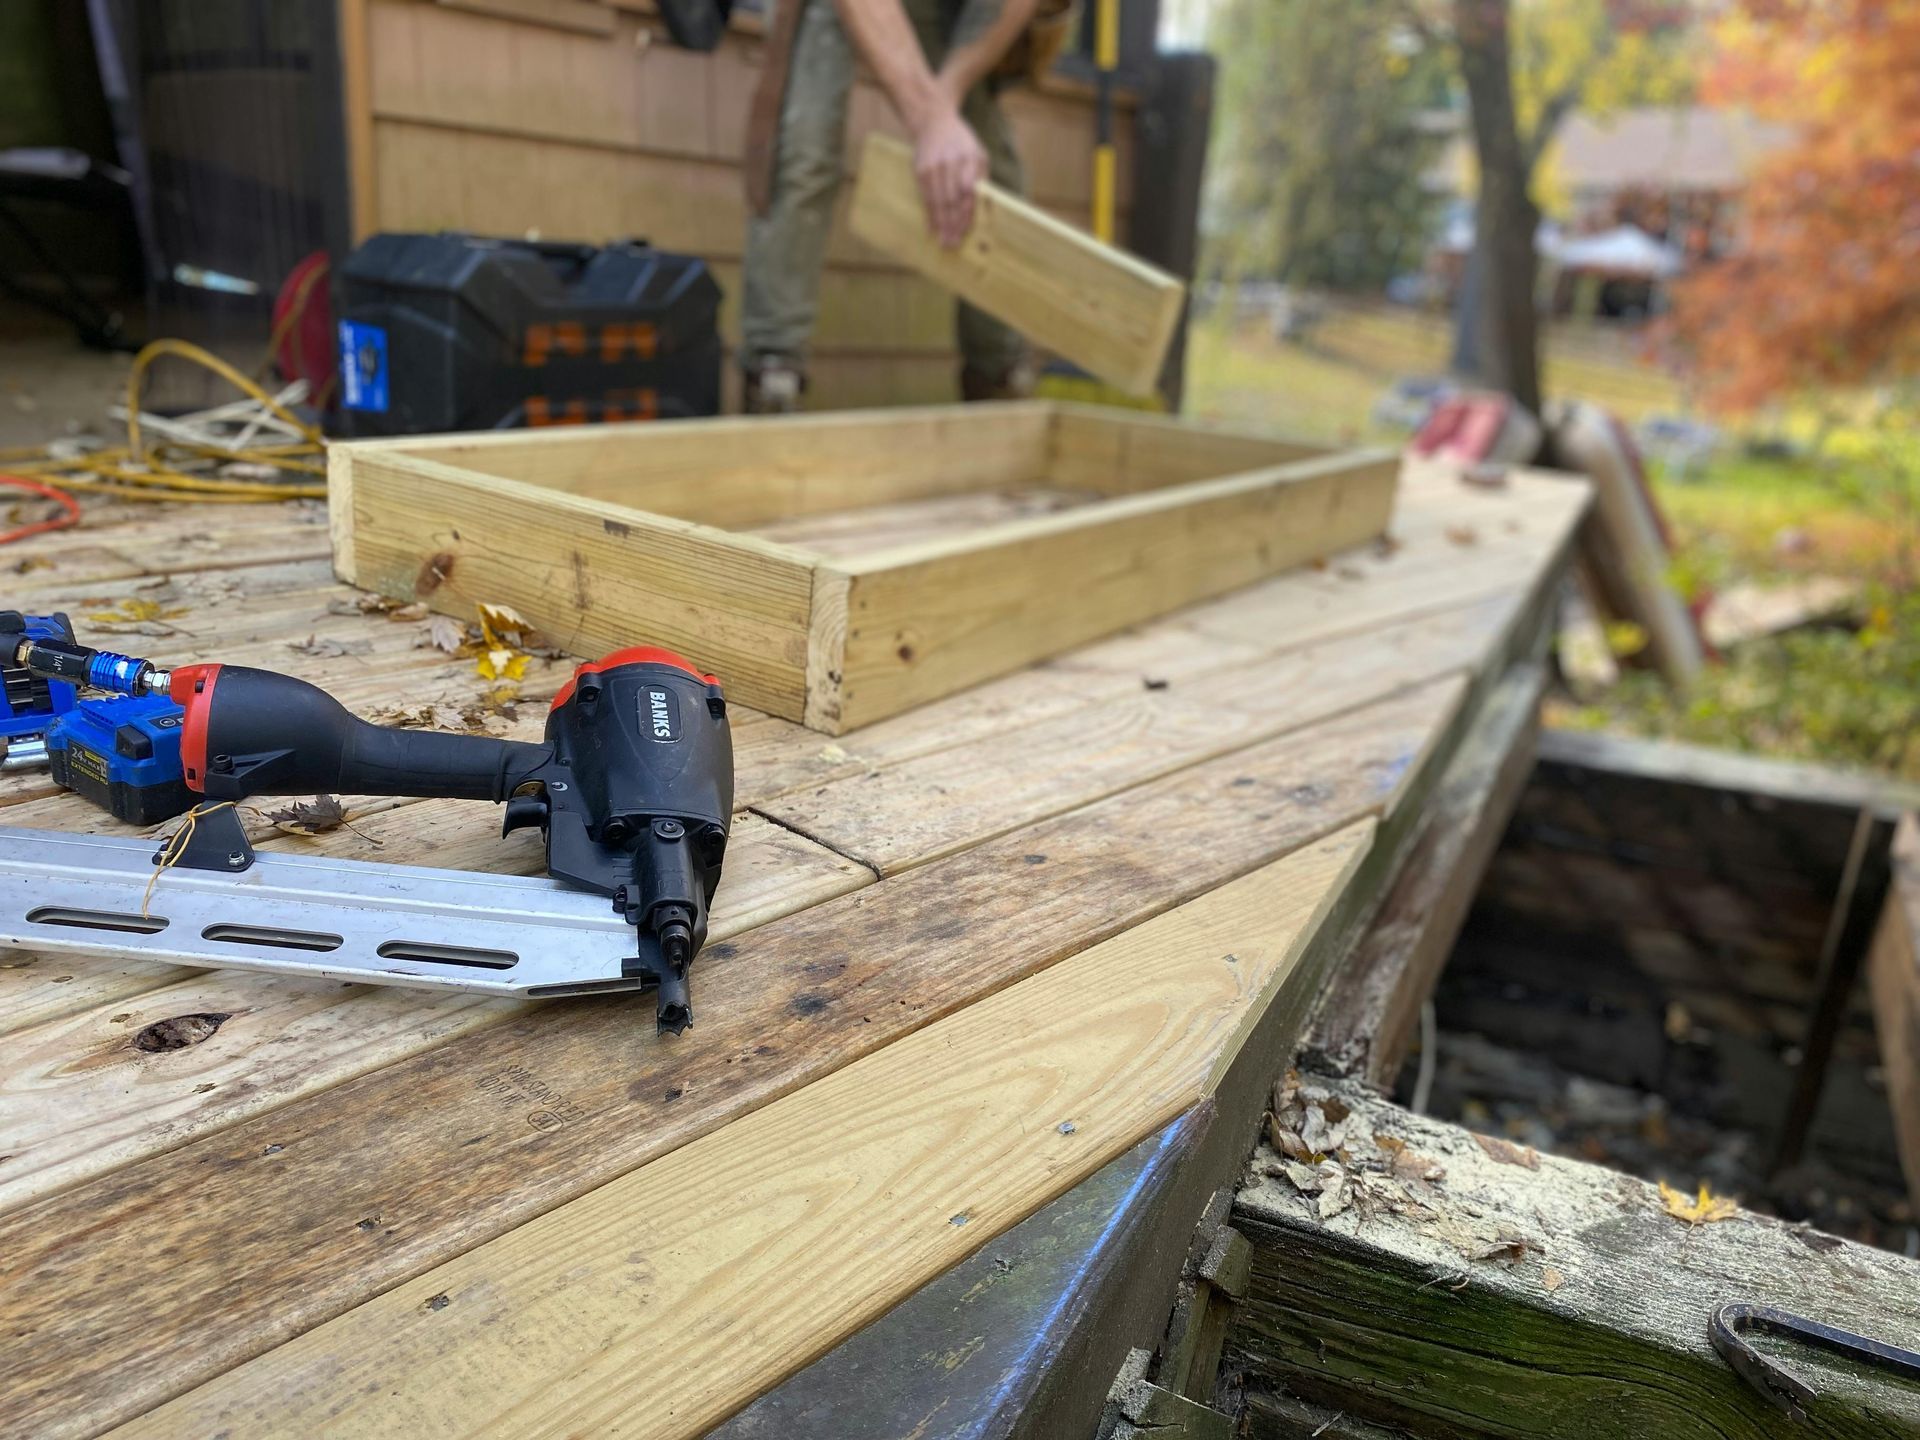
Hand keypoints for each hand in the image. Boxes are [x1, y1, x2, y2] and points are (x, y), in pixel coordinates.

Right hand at [911, 105, 986, 247]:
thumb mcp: (979, 154)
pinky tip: (932, 228)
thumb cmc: (962, 143)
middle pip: (951, 199)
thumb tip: (985, 208)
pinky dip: (929, 214)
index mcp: (970, 158)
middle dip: (952, 224)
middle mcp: (950, 162)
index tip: (965, 232)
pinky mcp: (921, 170)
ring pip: (937, 201)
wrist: (934, 122)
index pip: (968, 192)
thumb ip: (982, 178)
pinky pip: (925, 197)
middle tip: (953, 244)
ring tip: (943, 242)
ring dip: (940, 224)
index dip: (966, 214)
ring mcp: (933, 166)